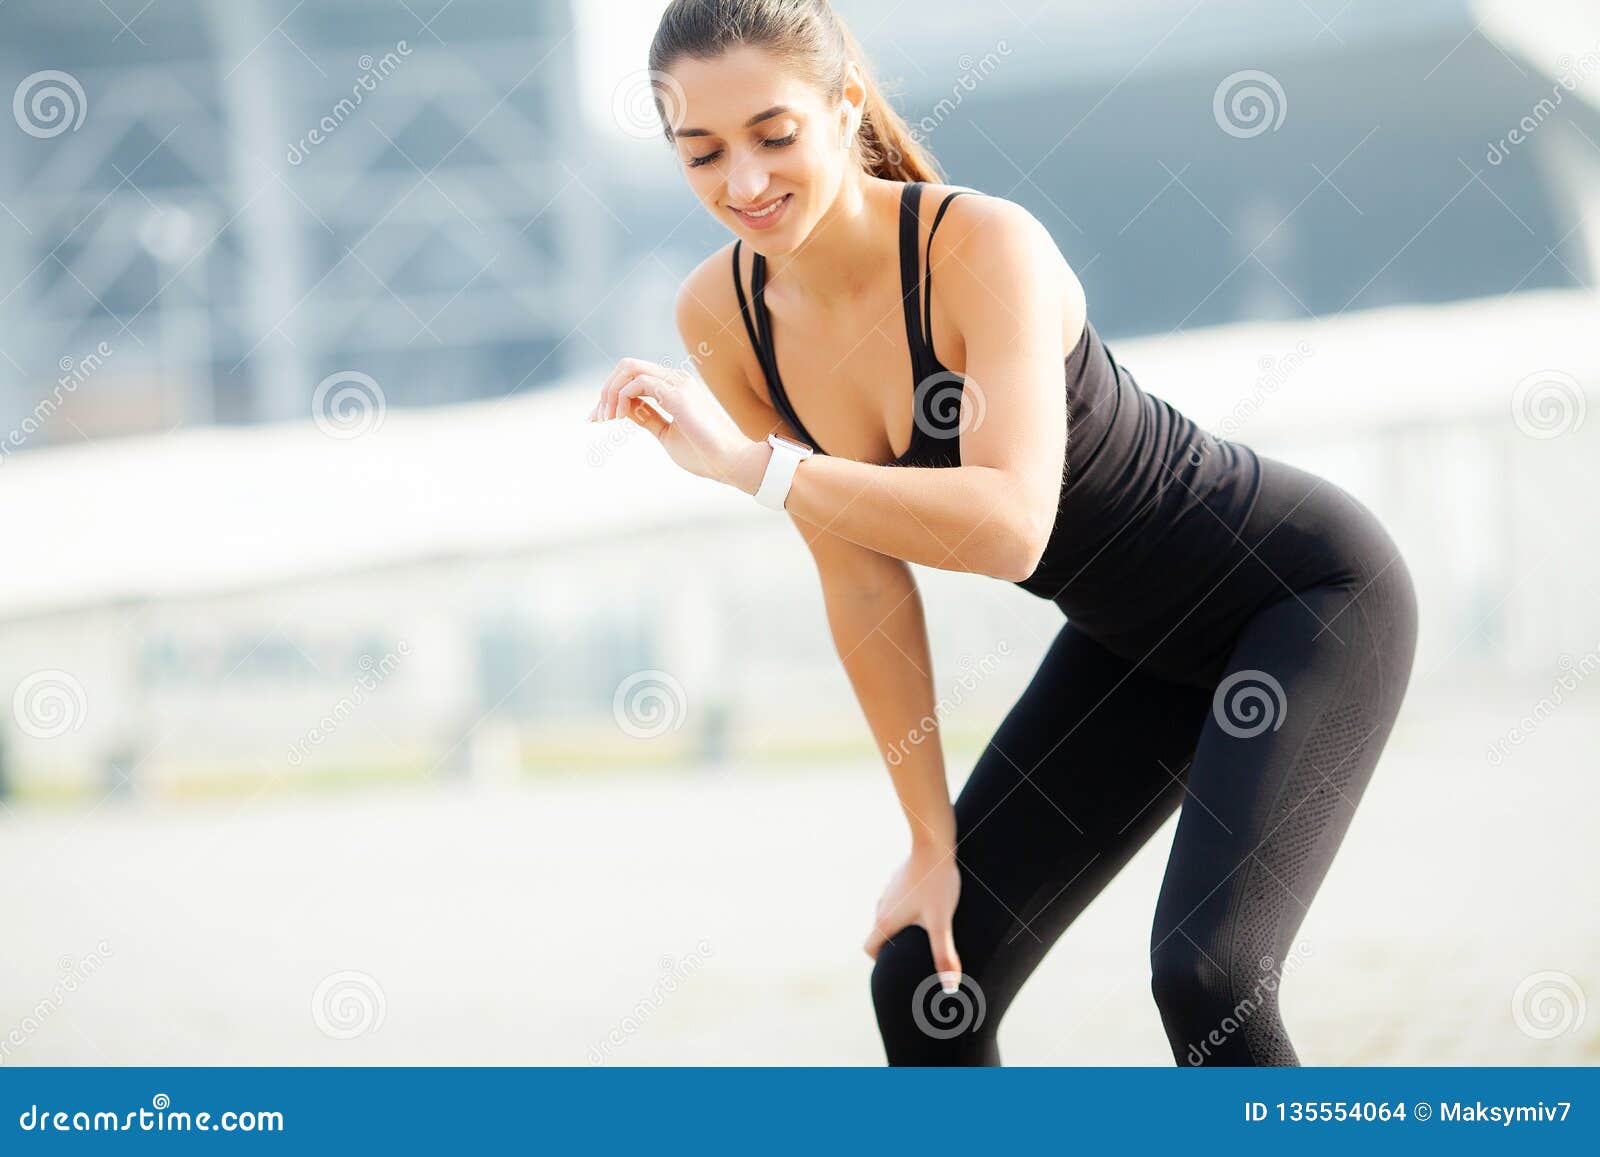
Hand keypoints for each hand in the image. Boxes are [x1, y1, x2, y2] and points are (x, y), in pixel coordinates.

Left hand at [589, 357, 764, 490]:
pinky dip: (621, 397)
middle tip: (597, 418)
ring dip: (610, 392)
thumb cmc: (704, 454)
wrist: (730, 463)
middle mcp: (676, 380)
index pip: (634, 377)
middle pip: (627, 366)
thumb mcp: (665, 433)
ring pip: (629, 368)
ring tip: (605, 418)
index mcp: (675, 388)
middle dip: (606, 389)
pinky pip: (638, 382)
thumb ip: (646, 417)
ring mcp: (677, 384)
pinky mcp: (677, 394)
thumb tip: (623, 408)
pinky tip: (619, 417)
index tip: (596, 418)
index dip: (610, 394)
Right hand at [863, 842, 963, 991]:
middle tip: (914, 951)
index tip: (896, 965)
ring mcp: (890, 888)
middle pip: (880, 932)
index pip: (869, 948)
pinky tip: (929, 903)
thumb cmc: (937, 883)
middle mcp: (882, 904)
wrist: (933, 843)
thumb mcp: (942, 922)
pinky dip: (908, 906)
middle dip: (893, 944)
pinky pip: (899, 897)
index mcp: (886, 920)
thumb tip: (950, 988)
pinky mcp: (900, 876)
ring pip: (889, 913)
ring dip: (901, 924)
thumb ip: (944, 955)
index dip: (879, 961)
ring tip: (924, 929)